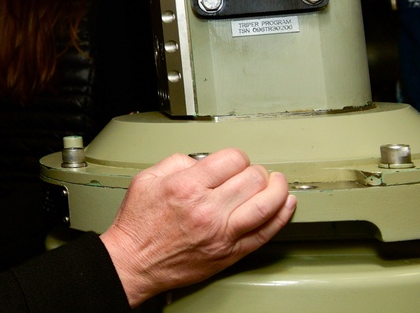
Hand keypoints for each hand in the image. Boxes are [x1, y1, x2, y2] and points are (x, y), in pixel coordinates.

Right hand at [99, 148, 295, 305]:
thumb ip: (176, 162)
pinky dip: (281, 216)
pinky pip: (265, 233)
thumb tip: (203, 161)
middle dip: (256, 170)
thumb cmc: (138, 224)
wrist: (134, 261)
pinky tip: (286, 205)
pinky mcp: (229, 253)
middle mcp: (207, 209)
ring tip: (277, 183)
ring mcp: (222, 233)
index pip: (232, 160)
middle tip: (253, 172)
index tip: (235, 161)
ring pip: (266, 205)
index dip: (237, 157)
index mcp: (187, 186)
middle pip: (253, 179)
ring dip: (278, 189)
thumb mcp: (146, 178)